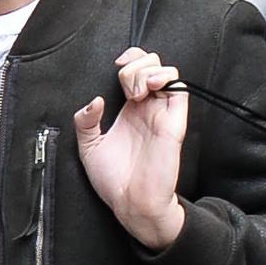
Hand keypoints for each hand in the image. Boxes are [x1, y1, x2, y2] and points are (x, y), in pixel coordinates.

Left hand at [74, 47, 187, 249]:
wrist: (131, 203)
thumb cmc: (114, 180)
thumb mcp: (88, 148)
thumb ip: (85, 123)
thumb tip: (93, 101)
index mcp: (129, 111)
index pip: (135, 71)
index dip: (128, 61)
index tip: (114, 67)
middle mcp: (147, 109)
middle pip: (151, 65)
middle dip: (135, 64)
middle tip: (123, 86)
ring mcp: (161, 114)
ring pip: (166, 71)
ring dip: (147, 71)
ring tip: (133, 92)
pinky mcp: (173, 123)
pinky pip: (179, 89)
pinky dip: (165, 79)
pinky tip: (147, 90)